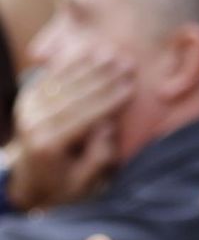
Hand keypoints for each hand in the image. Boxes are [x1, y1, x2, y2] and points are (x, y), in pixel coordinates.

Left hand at [7, 54, 132, 210]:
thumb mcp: (86, 183)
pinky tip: (87, 54)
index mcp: (48, 145)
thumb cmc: (66, 185)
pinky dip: (68, 65)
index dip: (107, 100)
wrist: (30, 182)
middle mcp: (32, 124)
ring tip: (111, 54)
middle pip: (72, 95)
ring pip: (60, 83)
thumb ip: (98, 157)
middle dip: (101, 78)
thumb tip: (108, 125)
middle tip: (126, 64)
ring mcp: (26, 110)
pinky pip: (48, 78)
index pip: (81, 116)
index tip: (131, 87)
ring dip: (87, 66)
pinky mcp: (27, 100)